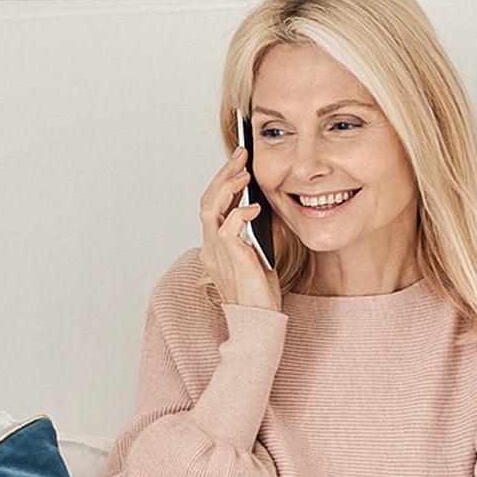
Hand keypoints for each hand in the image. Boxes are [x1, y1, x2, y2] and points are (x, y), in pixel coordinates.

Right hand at [198, 147, 279, 310]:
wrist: (260, 321)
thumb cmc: (260, 296)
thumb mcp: (261, 256)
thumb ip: (259, 234)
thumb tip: (269, 209)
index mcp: (215, 247)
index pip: (212, 207)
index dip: (223, 183)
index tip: (238, 164)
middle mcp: (210, 248)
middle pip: (207, 201)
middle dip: (223, 175)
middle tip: (240, 155)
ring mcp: (216, 253)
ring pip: (209, 207)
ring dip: (226, 186)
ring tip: (243, 171)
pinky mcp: (229, 258)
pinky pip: (227, 226)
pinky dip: (239, 212)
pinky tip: (254, 207)